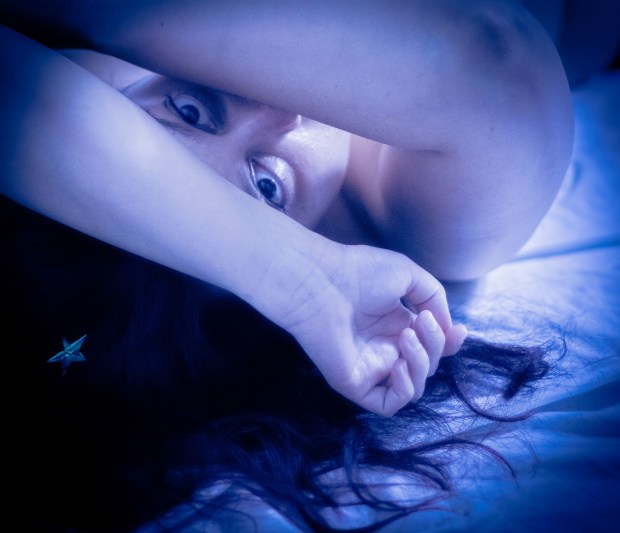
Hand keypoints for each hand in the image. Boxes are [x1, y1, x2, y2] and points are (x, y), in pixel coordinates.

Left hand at [283, 243, 466, 415]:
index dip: (449, 343)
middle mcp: (385, 348)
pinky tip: (398, 365)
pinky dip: (404, 389)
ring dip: (421, 364)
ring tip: (406, 336)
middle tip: (422, 322)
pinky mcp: (355, 383)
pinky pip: (389, 404)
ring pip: (414, 386)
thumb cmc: (359, 272)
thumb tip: (449, 328)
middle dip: (435, 345)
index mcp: (396, 325)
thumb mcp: (410, 275)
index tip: (459, 331)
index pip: (431, 346)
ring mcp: (370, 368)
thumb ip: (435, 298)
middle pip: (427, 364)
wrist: (321, 281)